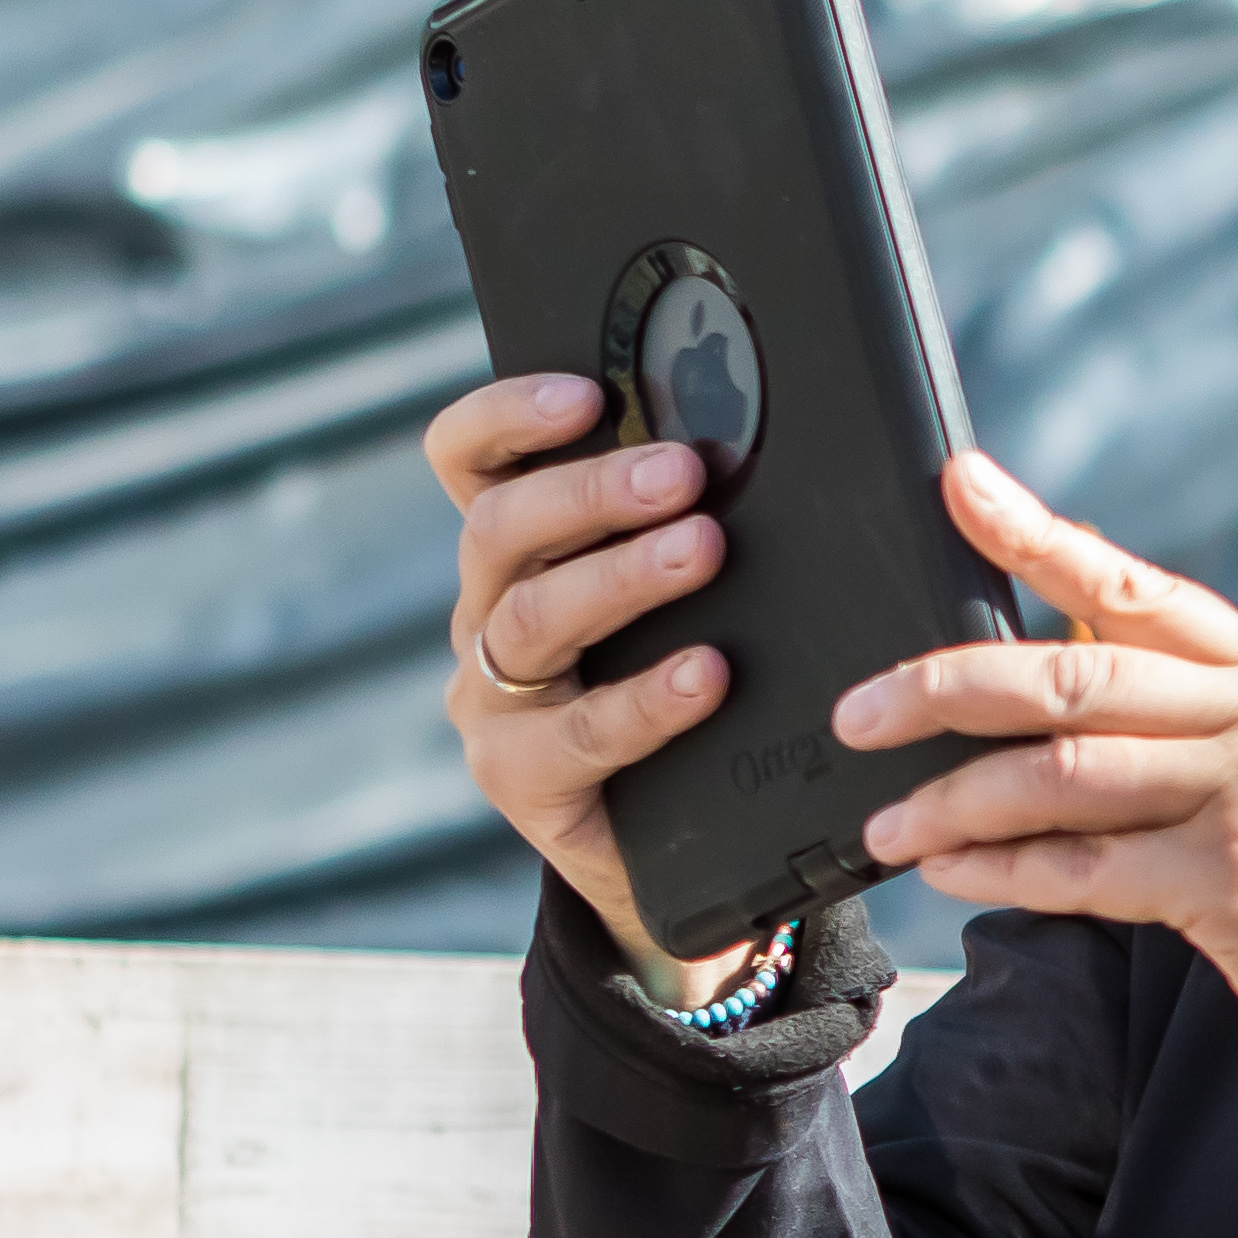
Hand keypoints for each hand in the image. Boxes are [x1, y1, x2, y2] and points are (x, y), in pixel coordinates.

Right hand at [422, 373, 741, 989]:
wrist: (669, 843)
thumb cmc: (684, 685)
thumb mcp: (674, 596)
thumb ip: (680, 521)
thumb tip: (769, 438)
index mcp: (514, 552)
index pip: (467, 461)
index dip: (506, 417)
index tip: (584, 395)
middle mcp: (484, 614)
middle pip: (499, 530)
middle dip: (591, 492)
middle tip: (683, 472)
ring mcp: (492, 699)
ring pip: (531, 621)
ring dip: (619, 577)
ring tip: (702, 550)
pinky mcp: (521, 778)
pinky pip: (578, 733)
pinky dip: (645, 700)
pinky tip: (706, 674)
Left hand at [841, 454, 1237, 1127]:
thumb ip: (1193, 721)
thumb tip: (1053, 682)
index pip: (1139, 586)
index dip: (1038, 533)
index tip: (959, 482)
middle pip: (1075, 672)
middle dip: (945, 686)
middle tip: (861, 711)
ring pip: (1063, 775)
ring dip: (954, 801)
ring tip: (888, 826)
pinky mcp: (1237, 883)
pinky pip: (1083, 869)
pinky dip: (1003, 871)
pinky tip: (955, 874)